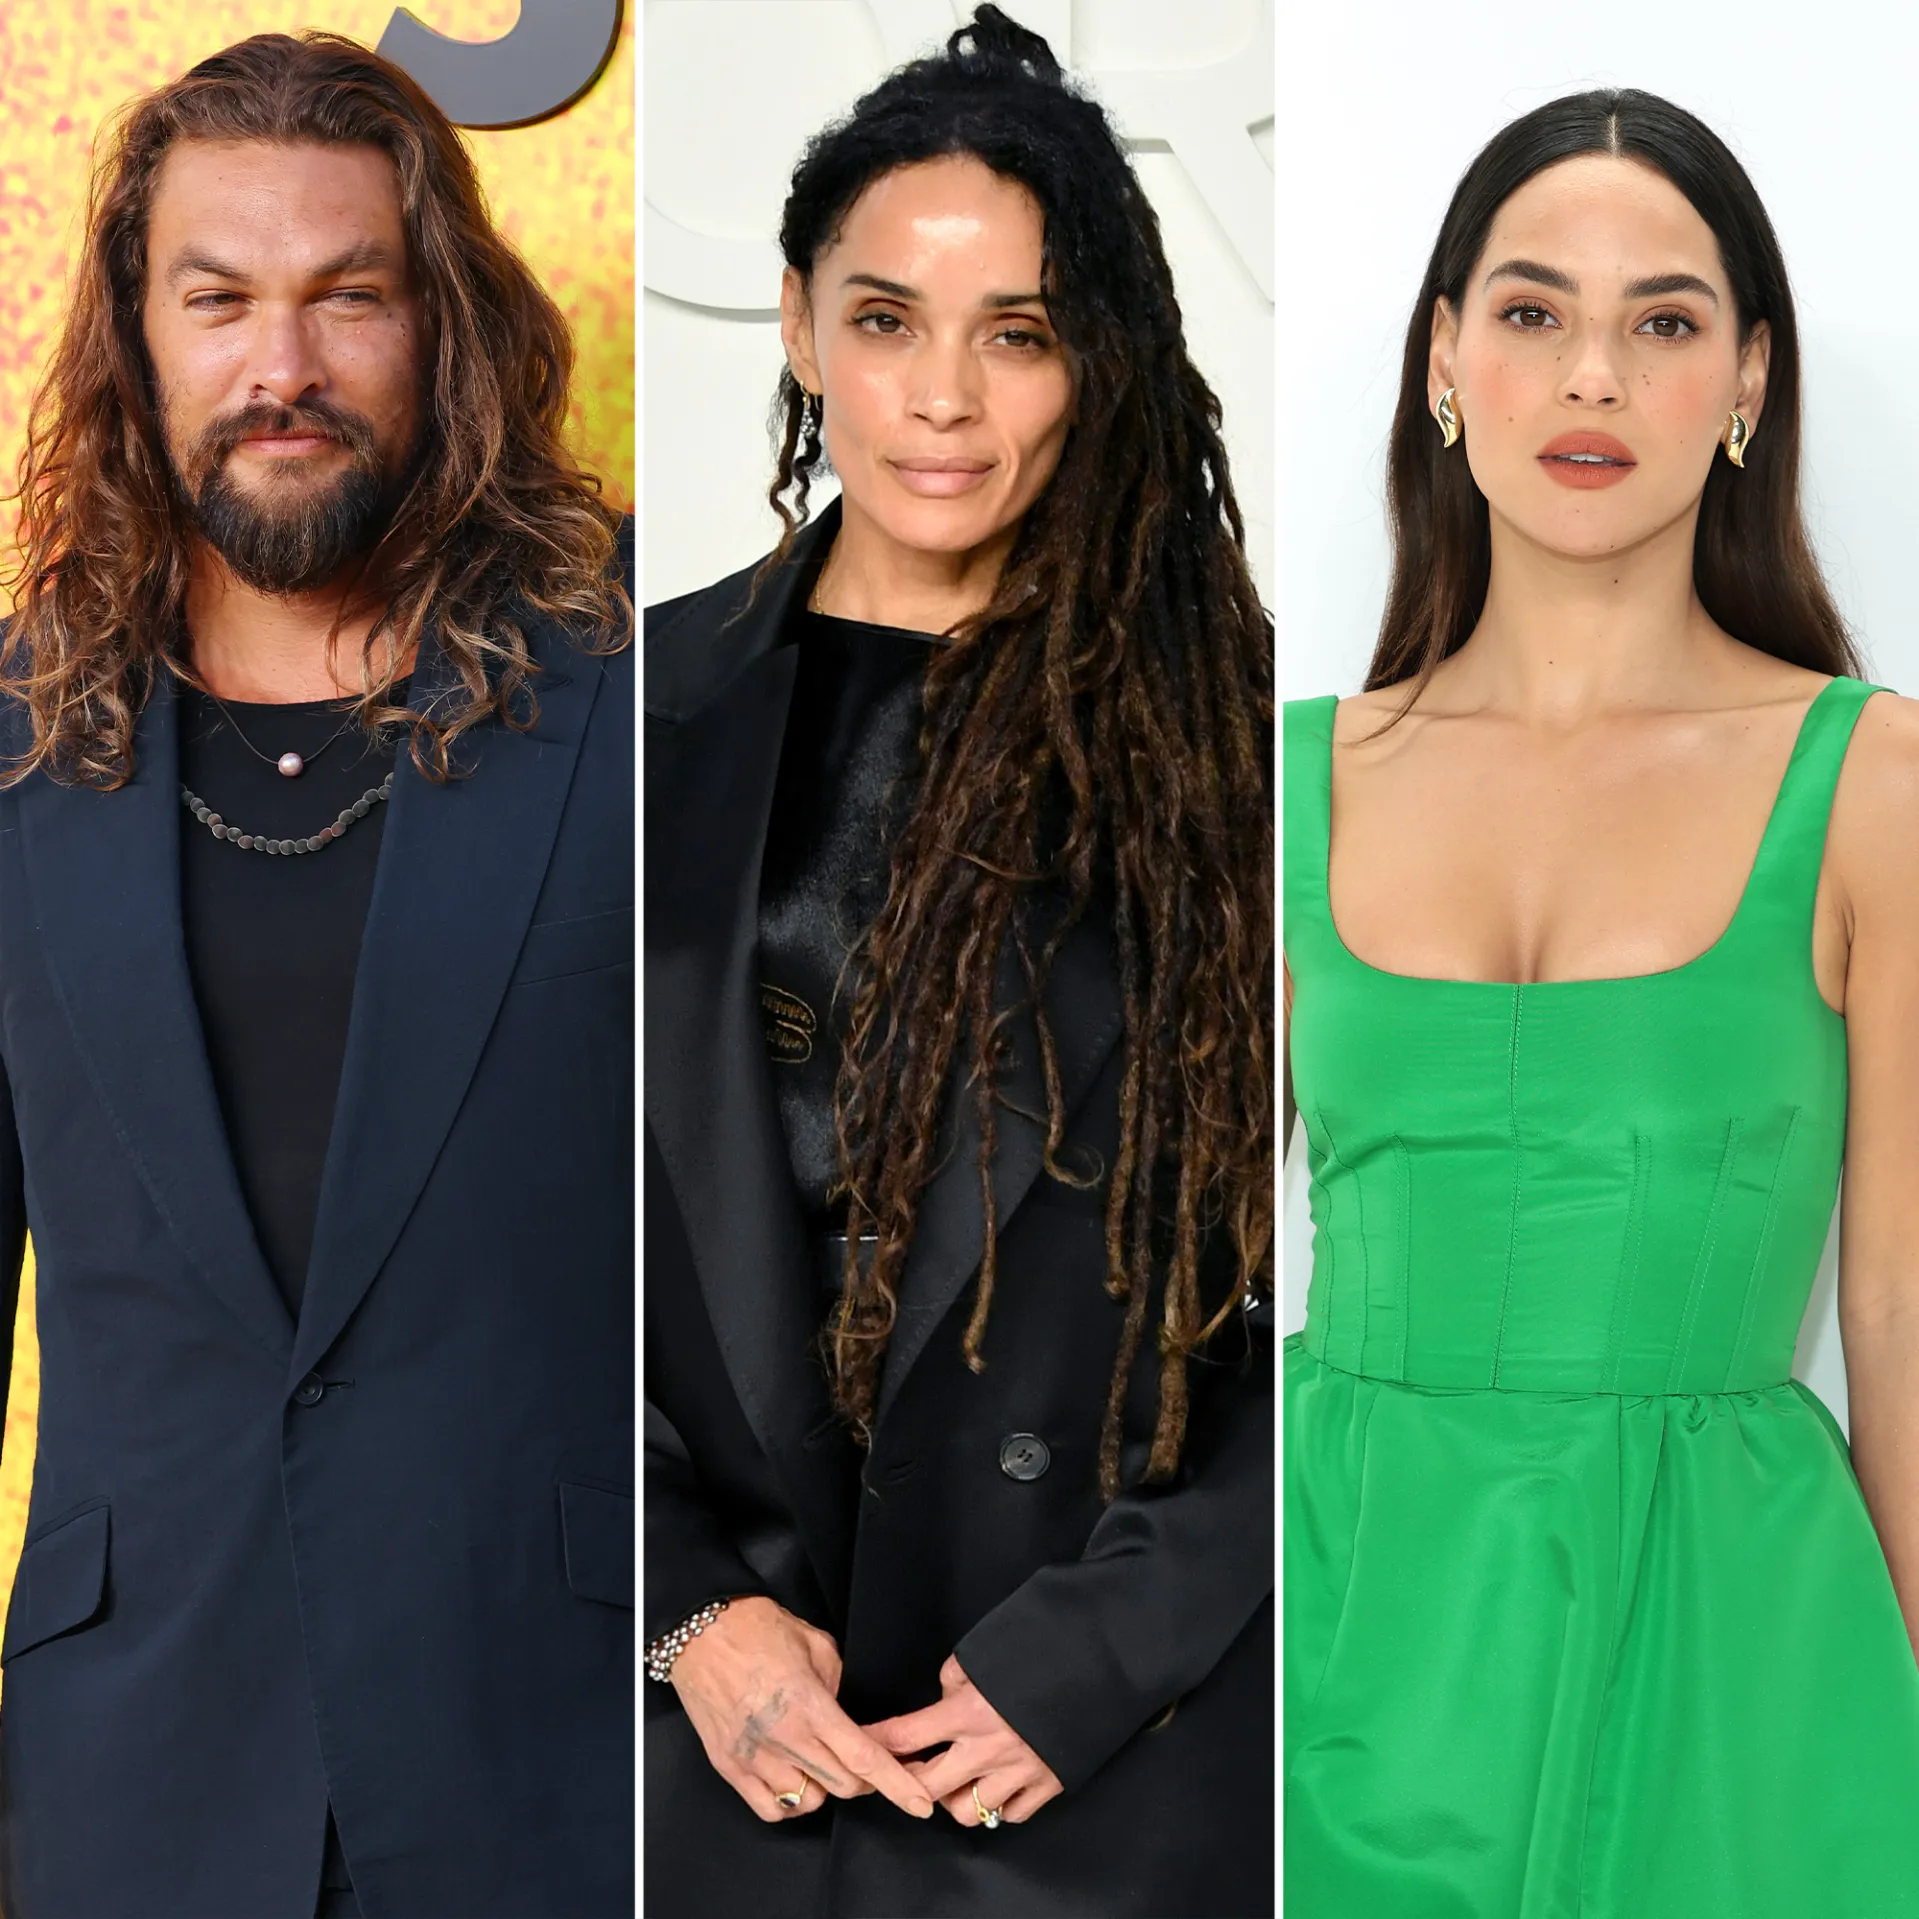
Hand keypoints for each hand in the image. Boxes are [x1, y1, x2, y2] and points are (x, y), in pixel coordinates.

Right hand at [671, 1597, 935, 1824]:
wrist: (700, 1631)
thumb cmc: (756, 1629)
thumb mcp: (816, 1644)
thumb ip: (838, 1684)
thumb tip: (846, 1712)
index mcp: (809, 1703)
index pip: (863, 1757)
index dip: (897, 1784)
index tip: (920, 1802)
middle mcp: (783, 1737)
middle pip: (842, 1785)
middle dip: (863, 1779)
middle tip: (863, 1761)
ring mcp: (754, 1758)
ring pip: (809, 1801)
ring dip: (823, 1787)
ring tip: (818, 1760)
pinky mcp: (730, 1768)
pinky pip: (771, 1809)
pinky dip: (789, 1802)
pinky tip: (792, 1777)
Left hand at [865, 1654, 1064, 1827]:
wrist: (1100, 1663)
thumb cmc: (1040, 1650)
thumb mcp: (987, 1651)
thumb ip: (956, 1676)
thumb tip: (944, 1695)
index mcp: (970, 1710)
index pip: (907, 1736)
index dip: (877, 1744)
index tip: (859, 1747)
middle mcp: (989, 1748)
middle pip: (928, 1787)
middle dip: (909, 1782)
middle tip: (906, 1771)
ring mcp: (1018, 1772)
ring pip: (965, 1812)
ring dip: (953, 1798)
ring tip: (957, 1777)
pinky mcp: (1047, 1784)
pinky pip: (1008, 1814)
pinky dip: (997, 1805)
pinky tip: (996, 1784)